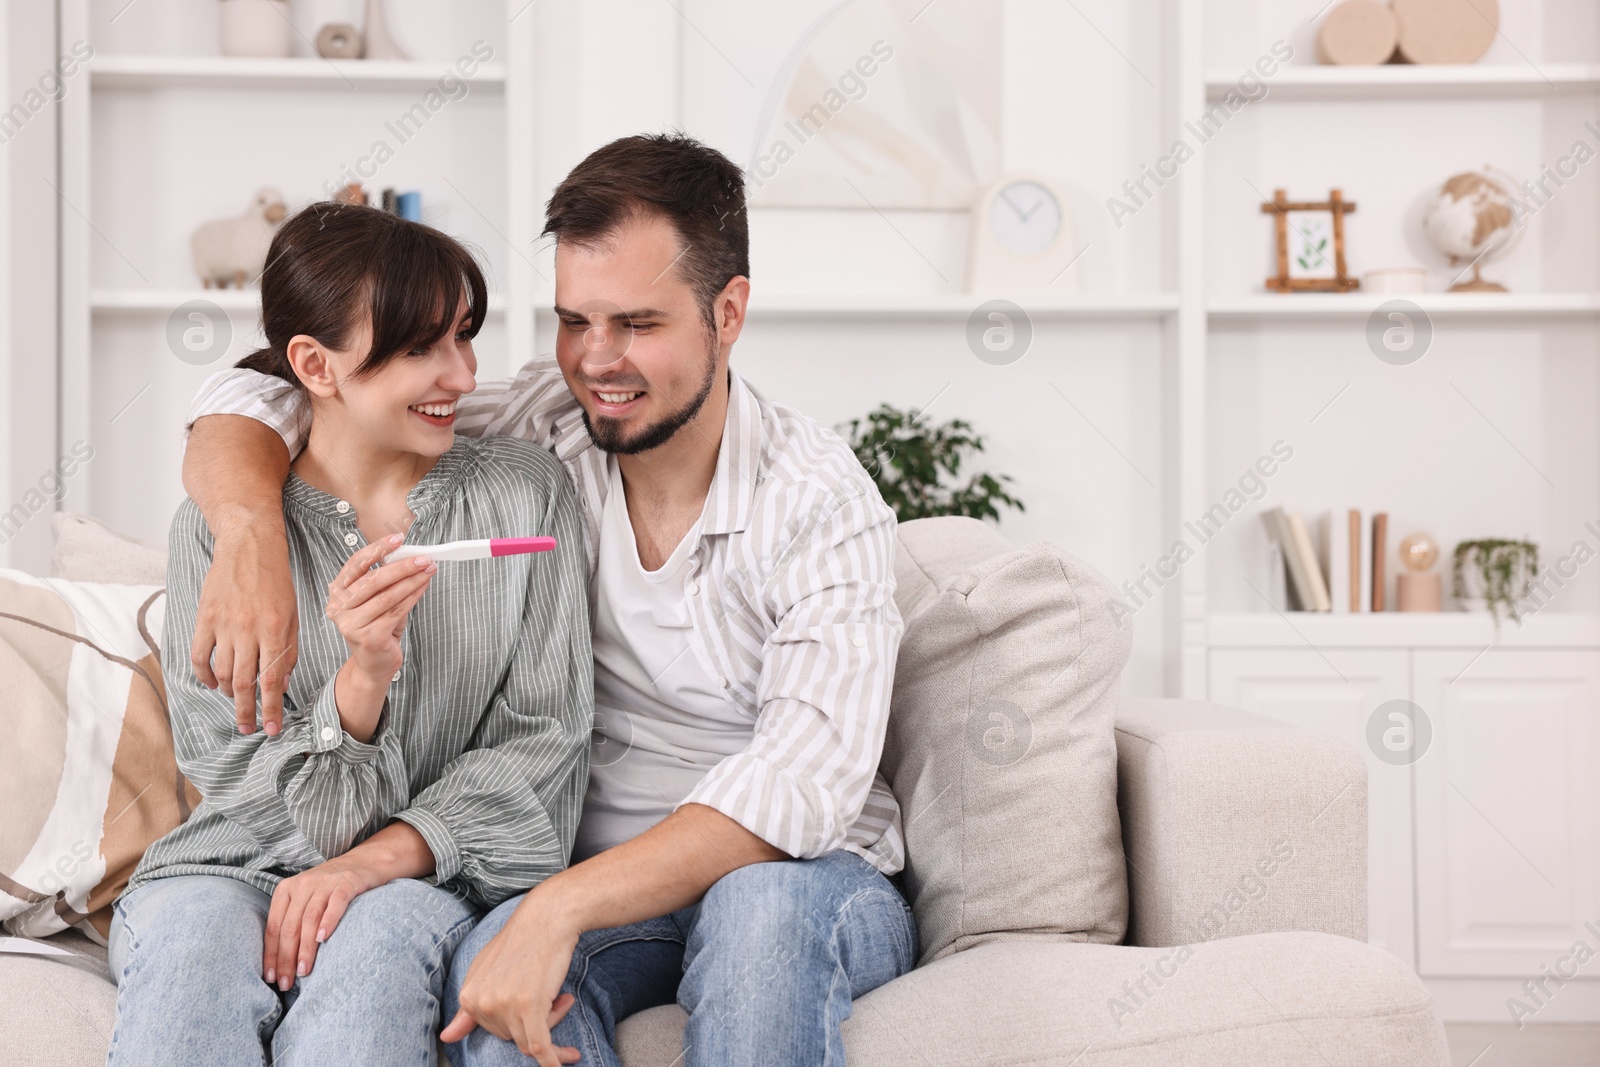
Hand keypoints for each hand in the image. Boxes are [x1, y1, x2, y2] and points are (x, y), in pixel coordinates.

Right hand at [192, 516, 297, 736]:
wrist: (248, 546)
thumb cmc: (276, 580)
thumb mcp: (293, 613)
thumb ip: (288, 648)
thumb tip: (282, 682)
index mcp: (275, 630)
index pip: (272, 680)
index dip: (271, 708)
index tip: (271, 729)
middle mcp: (248, 630)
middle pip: (243, 683)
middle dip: (246, 711)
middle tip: (249, 729)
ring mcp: (223, 625)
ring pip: (221, 673)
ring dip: (227, 694)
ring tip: (235, 702)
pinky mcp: (204, 618)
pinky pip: (199, 655)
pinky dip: (203, 675)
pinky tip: (210, 684)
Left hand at [263, 855, 382, 990]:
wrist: (367, 862)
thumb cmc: (332, 889)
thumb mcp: (306, 900)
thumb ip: (293, 922)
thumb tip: (280, 964)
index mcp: (286, 889)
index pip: (274, 927)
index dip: (271, 954)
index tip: (270, 978)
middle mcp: (303, 884)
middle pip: (290, 926)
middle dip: (286, 958)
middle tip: (286, 983)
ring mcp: (325, 882)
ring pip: (310, 919)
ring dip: (305, 948)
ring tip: (304, 970)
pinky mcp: (347, 882)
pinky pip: (335, 904)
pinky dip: (328, 921)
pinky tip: (324, 938)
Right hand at [325, 535, 435, 684]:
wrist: (373, 665)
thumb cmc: (377, 627)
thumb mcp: (377, 600)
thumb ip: (387, 580)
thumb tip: (411, 557)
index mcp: (337, 592)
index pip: (356, 563)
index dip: (377, 549)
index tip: (398, 539)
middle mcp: (339, 607)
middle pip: (374, 579)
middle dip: (403, 566)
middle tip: (424, 558)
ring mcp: (351, 624)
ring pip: (388, 595)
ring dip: (412, 580)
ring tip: (429, 570)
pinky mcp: (368, 637)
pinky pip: (396, 611)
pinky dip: (413, 596)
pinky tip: (424, 587)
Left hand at [440, 895, 582, 1065]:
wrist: (547, 918)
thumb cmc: (522, 941)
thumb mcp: (485, 971)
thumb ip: (467, 1009)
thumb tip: (445, 1038)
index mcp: (469, 997)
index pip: (494, 1029)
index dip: (517, 1017)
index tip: (533, 999)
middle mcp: (483, 1003)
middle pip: (512, 1036)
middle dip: (534, 1019)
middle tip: (551, 991)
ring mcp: (505, 1006)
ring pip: (531, 1040)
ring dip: (552, 1022)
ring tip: (563, 998)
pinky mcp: (529, 1007)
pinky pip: (541, 1047)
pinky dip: (554, 1060)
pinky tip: (570, 1059)